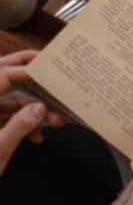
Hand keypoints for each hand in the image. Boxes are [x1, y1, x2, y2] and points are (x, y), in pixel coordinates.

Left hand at [0, 51, 63, 174]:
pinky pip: (7, 115)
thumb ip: (19, 126)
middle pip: (3, 76)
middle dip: (26, 72)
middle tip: (49, 68)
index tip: (50, 70)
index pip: (3, 75)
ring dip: (33, 109)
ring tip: (55, 122)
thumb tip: (41, 108)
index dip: (26, 70)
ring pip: (10, 100)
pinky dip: (23, 122)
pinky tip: (37, 137)